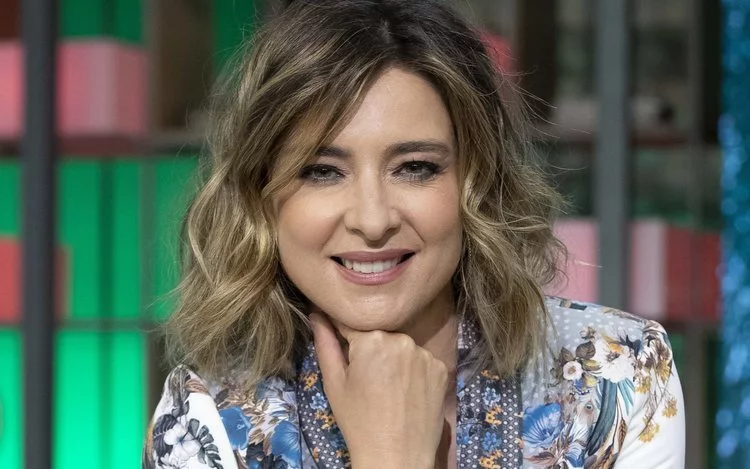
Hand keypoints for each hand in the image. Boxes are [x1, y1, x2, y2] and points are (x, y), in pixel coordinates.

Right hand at [310, 312, 448, 468]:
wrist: (397, 457)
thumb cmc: (358, 422)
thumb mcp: (335, 384)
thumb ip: (325, 344)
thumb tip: (316, 315)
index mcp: (372, 339)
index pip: (351, 323)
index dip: (342, 331)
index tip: (338, 337)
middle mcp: (401, 339)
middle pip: (379, 335)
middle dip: (371, 350)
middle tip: (366, 377)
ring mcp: (425, 354)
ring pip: (401, 348)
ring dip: (394, 359)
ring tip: (388, 388)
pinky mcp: (441, 368)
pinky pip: (421, 361)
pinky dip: (414, 371)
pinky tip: (406, 392)